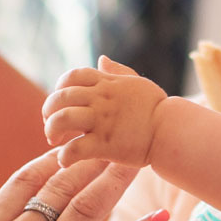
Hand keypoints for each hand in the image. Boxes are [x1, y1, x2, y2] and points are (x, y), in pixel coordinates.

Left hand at [44, 57, 166, 167]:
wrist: (172, 132)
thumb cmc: (157, 109)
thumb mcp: (137, 84)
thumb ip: (117, 72)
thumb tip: (101, 59)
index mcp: (107, 84)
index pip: (72, 76)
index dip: (60, 87)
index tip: (61, 102)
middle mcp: (100, 99)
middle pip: (60, 96)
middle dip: (48, 110)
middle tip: (50, 124)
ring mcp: (101, 121)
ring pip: (62, 119)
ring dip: (51, 130)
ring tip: (54, 141)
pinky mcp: (105, 145)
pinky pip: (74, 148)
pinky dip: (64, 156)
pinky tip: (65, 161)